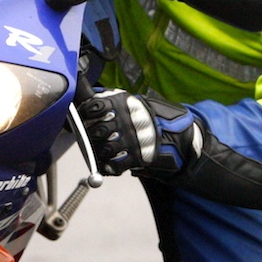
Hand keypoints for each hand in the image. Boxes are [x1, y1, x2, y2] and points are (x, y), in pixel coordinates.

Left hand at [79, 89, 202, 177]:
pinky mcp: (137, 157)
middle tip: (91, 136)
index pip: (92, 107)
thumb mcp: (130, 100)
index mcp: (120, 104)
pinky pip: (114, 165)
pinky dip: (109, 167)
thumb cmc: (149, 115)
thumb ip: (109, 99)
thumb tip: (88, 95)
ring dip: (98, 152)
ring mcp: (130, 140)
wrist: (177, 133)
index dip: (84, 113)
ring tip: (101, 150)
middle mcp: (124, 121)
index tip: (83, 116)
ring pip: (103, 149)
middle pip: (96, 131)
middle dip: (90, 135)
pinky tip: (109, 164)